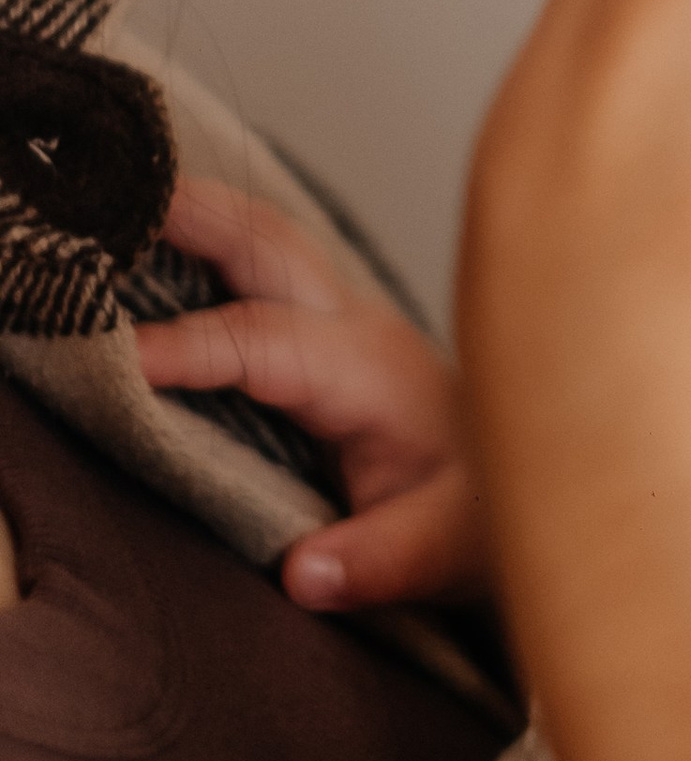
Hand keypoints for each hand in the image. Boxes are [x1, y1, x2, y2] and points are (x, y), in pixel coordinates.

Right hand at [132, 177, 484, 609]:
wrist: (515, 482)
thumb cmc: (474, 516)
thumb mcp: (442, 552)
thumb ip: (378, 559)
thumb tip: (302, 573)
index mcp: (372, 374)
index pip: (269, 343)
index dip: (193, 348)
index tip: (123, 359)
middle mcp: (355, 326)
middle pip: (269, 246)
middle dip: (190, 217)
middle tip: (105, 196)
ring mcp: (340, 314)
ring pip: (264, 236)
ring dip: (193, 209)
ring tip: (111, 187)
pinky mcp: (326, 322)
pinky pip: (261, 260)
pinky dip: (206, 234)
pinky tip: (150, 227)